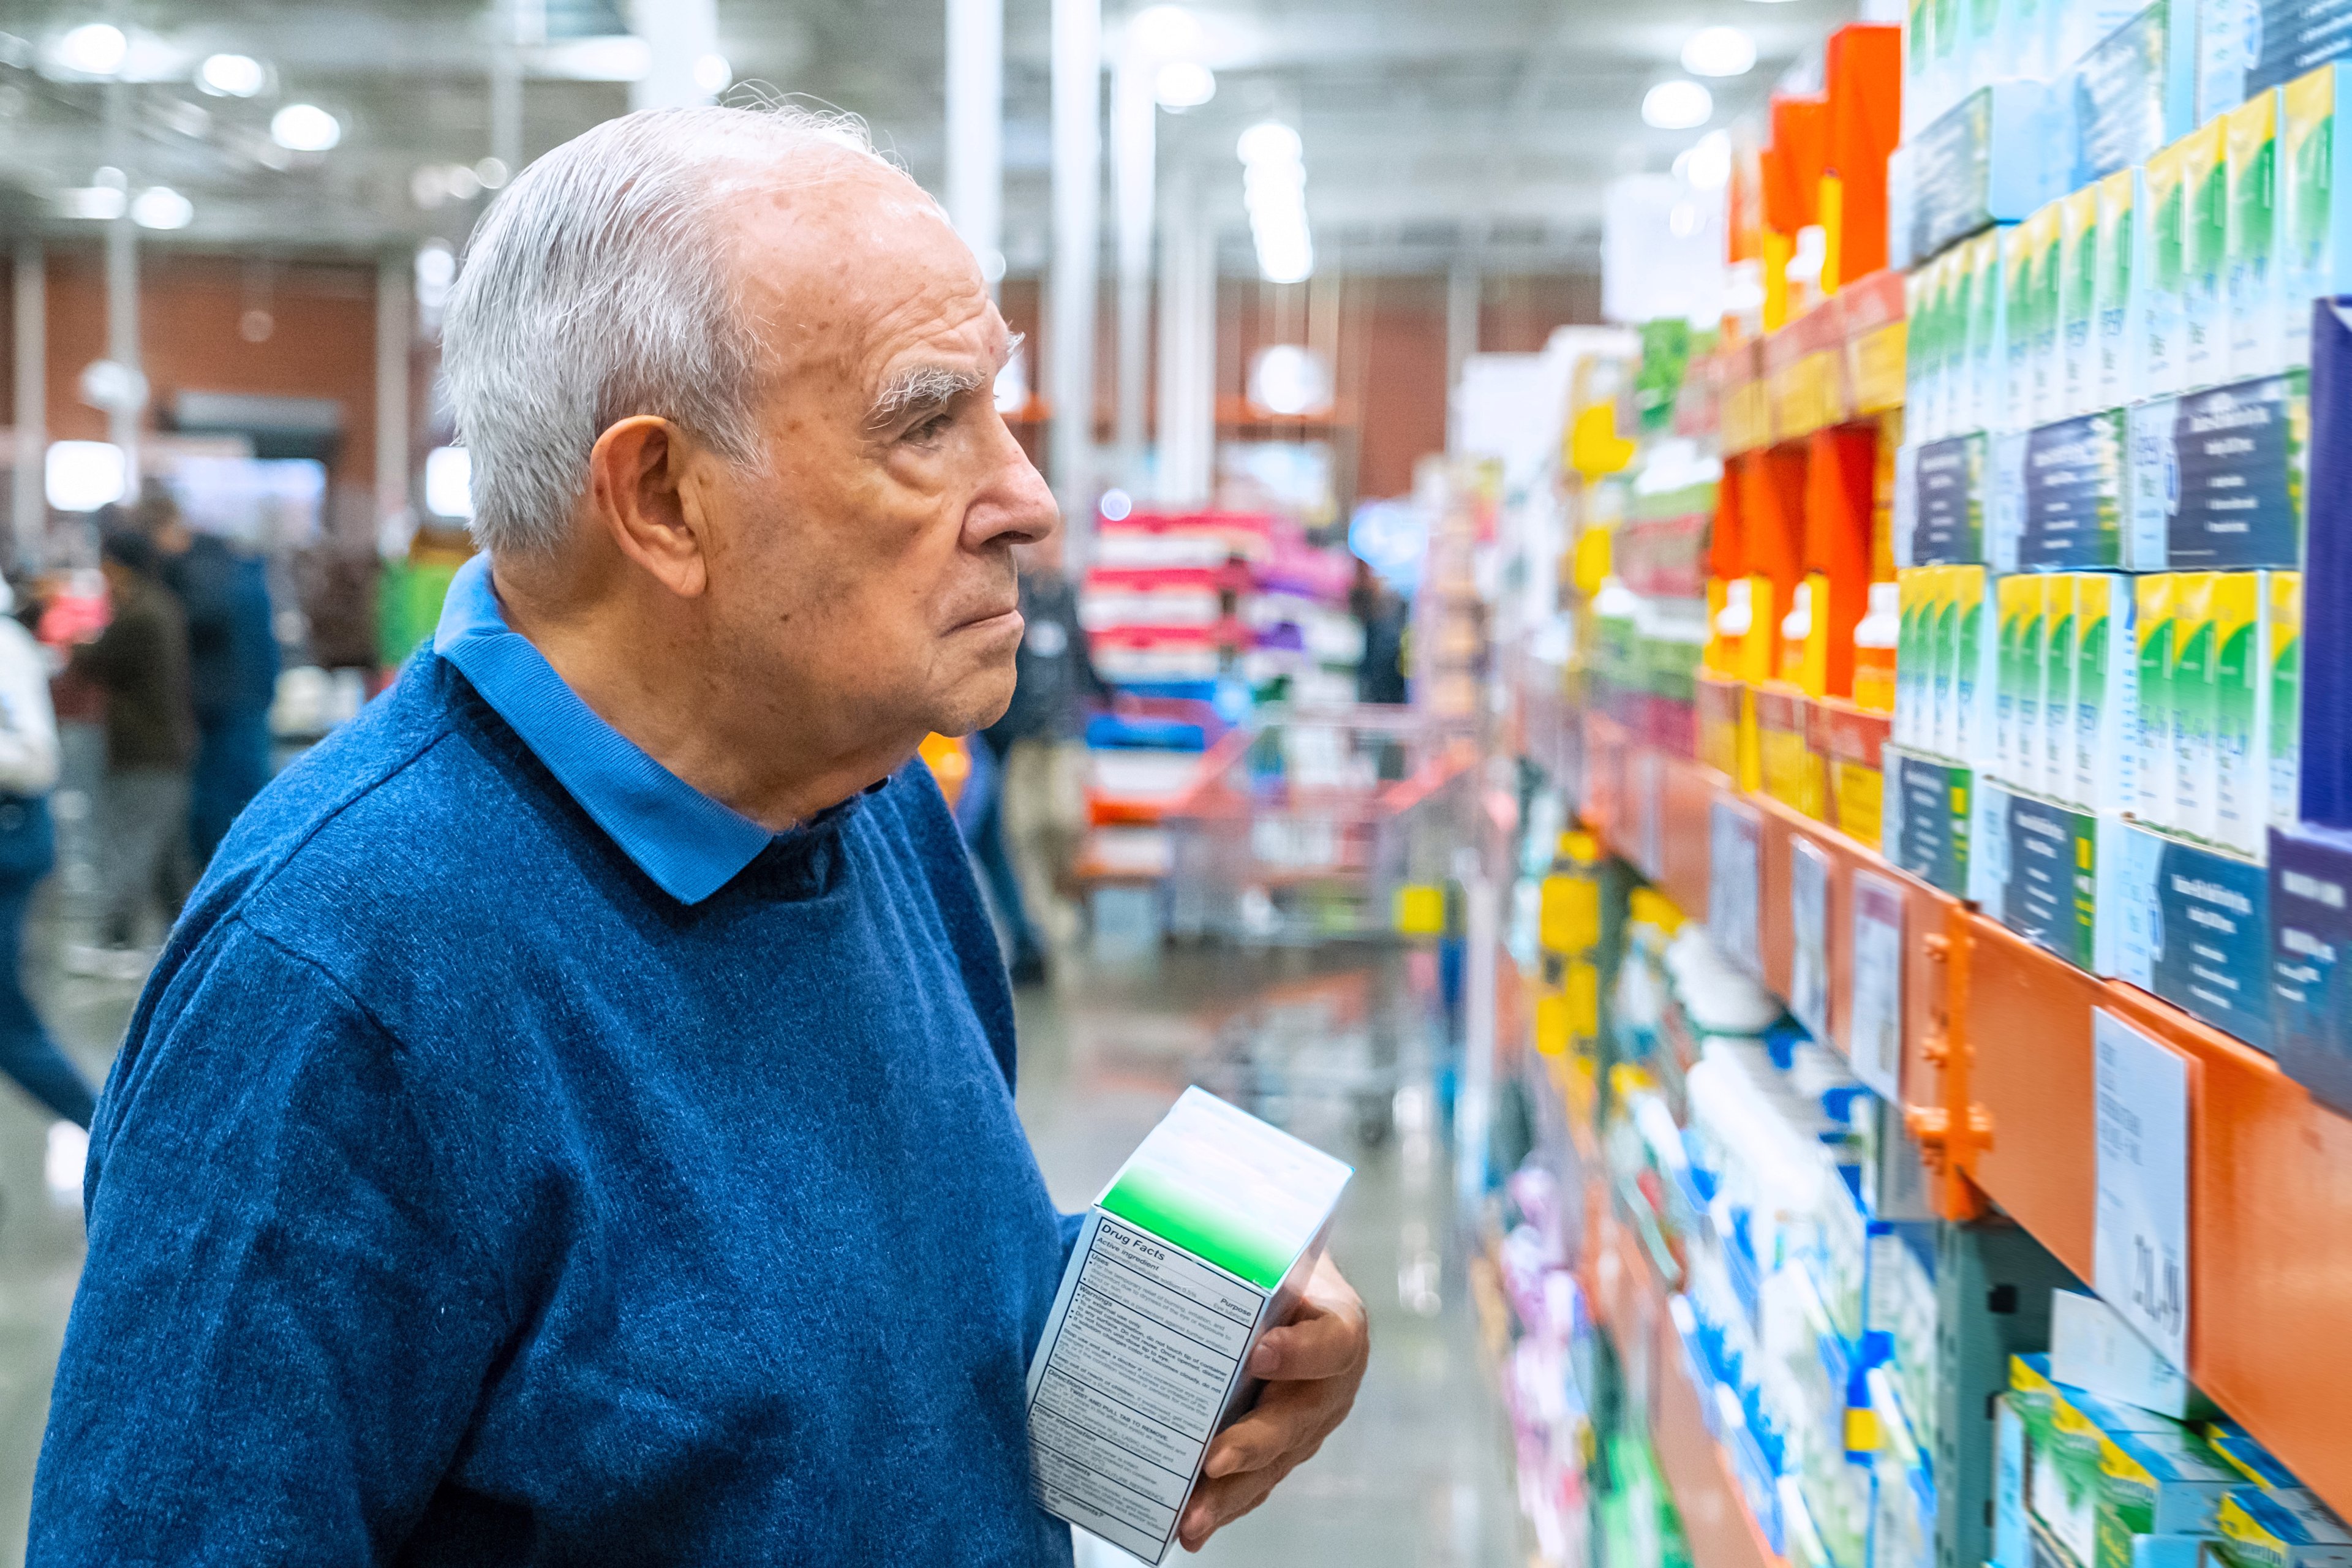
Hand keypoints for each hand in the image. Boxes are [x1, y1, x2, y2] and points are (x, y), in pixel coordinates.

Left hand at [1177, 1254, 1368, 1551]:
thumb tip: (1163, 1209)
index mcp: (1338, 1325)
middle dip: (1254, 1443)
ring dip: (1230, 1495)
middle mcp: (1330, 1383)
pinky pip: (1255, 1485)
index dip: (1299, 1350)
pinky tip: (1189, 1527)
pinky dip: (1223, 1506)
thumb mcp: (1277, 1250)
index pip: (1331, 1339)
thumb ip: (1243, 1243)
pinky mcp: (1282, 1452)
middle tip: (1214, 1458)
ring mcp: (1308, 1424)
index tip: (1258, 1351)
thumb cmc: (1277, 1266)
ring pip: (1273, 1465)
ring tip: (1190, 1518)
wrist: (1294, 1295)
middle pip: (1297, 1418)